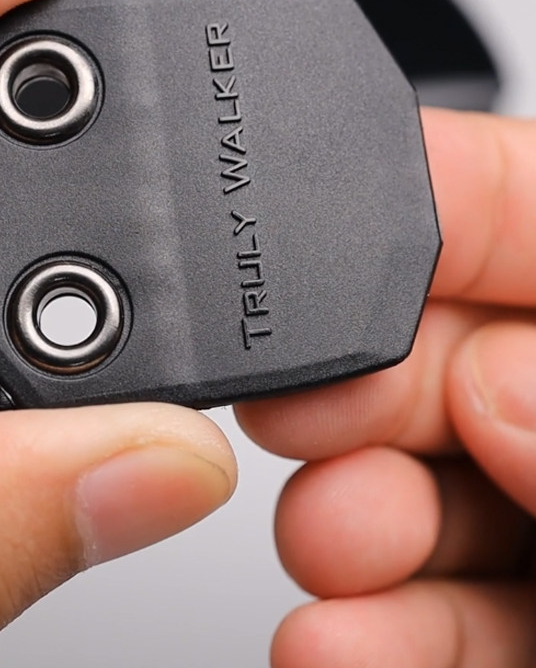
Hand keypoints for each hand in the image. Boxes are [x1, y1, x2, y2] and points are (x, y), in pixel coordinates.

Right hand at [236, 107, 535, 665]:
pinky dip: (371, 629)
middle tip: (310, 417)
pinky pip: (425, 613)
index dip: (435, 200)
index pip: (529, 213)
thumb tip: (499, 378)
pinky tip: (337, 638)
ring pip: (413, 494)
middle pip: (442, 355)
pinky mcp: (517, 628)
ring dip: (348, 520)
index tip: (332, 216)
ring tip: (330, 545)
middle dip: (362, 385)